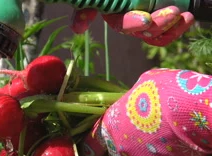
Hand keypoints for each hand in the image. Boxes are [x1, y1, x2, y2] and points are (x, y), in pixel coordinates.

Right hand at [71, 6, 194, 45]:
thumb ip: (87, 10)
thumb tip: (78, 29)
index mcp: (115, 16)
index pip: (123, 24)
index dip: (133, 23)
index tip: (145, 18)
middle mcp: (130, 22)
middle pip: (144, 31)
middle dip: (159, 24)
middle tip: (173, 12)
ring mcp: (146, 22)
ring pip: (158, 33)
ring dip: (172, 27)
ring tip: (184, 16)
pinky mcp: (160, 20)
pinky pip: (168, 32)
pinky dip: (179, 27)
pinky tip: (188, 18)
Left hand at [79, 69, 211, 155]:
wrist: (192, 112)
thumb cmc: (168, 92)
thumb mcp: (143, 86)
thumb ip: (133, 100)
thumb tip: (135, 101)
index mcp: (109, 127)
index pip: (90, 146)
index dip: (88, 155)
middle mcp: (118, 151)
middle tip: (147, 146)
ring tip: (166, 153)